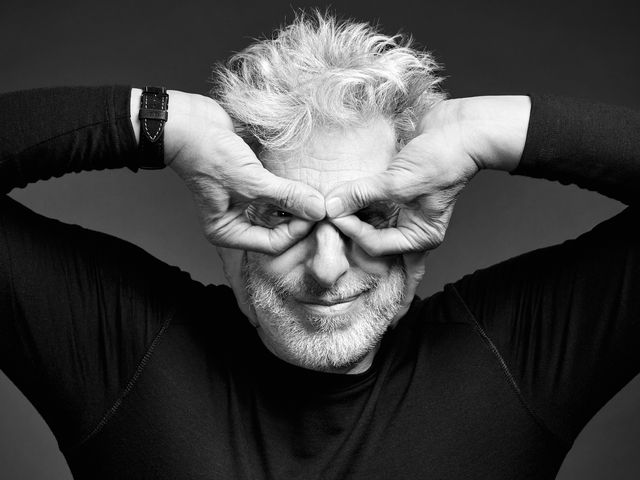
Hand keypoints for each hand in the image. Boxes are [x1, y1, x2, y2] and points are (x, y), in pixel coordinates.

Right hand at [162, 91, 325, 253]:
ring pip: (280, 209)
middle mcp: (237, 220)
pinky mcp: (252, 181)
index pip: (273, 244)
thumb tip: (319, 210)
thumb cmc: (209, 155)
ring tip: (317, 191)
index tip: (316, 212)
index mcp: (229, 231)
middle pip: (279, 228)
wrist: (189, 121)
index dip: (296, 231)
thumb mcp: (252, 181)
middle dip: (299, 217)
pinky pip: (277, 190)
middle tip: (323, 204)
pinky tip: (304, 178)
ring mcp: (245, 200)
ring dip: (297, 200)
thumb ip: (287, 196)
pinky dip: (290, 186)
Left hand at [325, 96, 529, 255]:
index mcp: (419, 236)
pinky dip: (357, 198)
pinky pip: (370, 200)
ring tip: (329, 209)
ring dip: (350, 213)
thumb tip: (332, 206)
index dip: (352, 230)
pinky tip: (340, 195)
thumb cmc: (443, 158)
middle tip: (325, 222)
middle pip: (369, 238)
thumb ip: (362, 194)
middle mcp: (410, 226)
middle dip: (349, 231)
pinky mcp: (394, 190)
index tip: (333, 212)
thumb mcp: (398, 181)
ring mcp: (402, 209)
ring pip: (367, 220)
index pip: (375, 244)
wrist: (459, 127)